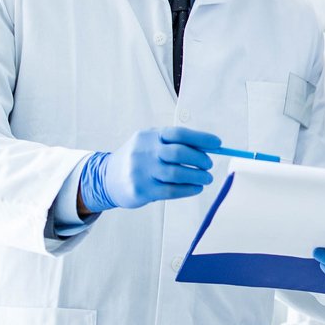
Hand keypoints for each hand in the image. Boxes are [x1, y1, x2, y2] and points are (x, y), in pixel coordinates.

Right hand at [81, 128, 220, 212]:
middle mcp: (144, 151)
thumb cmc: (138, 159)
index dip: (201, 138)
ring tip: (206, 178)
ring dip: (197, 177)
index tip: (217, 144)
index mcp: (150, 136)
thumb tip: (207, 147)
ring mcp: (141, 171)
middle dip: (200, 159)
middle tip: (209, 165)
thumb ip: (175, 143)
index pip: (179, 133)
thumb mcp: (151, 143)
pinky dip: (188, 189)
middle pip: (179, 153)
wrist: (107, 178)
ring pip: (177, 174)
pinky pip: (171, 190)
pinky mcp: (141, 190)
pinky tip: (196, 188)